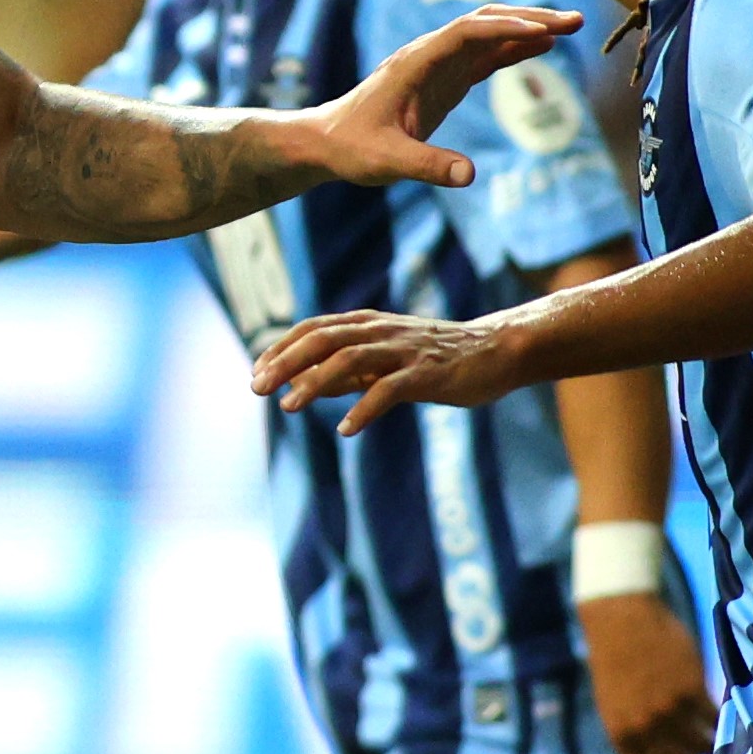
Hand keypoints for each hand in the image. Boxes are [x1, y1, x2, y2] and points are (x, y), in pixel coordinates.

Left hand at [249, 305, 527, 431]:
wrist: (496, 351)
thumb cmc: (438, 358)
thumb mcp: (386, 360)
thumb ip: (348, 371)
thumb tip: (305, 386)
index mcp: (370, 324)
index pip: (315, 328)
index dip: (281, 347)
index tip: (256, 371)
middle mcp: (382, 331)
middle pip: (324, 339)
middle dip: (286, 362)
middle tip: (257, 388)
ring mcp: (404, 351)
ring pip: (350, 358)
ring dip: (315, 382)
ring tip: (289, 406)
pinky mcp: (427, 373)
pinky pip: (390, 389)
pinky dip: (364, 408)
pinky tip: (345, 429)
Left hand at [293, 4, 574, 190]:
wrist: (328, 142)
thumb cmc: (352, 149)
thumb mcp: (388, 162)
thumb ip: (427, 166)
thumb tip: (470, 176)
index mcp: (416, 62)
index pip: (467, 32)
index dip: (506, 29)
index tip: (543, 32)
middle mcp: (430, 54)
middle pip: (486, 22)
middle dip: (530, 18)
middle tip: (575, 21)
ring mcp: (439, 65)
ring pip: (489, 34)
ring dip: (528, 28)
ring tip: (571, 28)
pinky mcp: (444, 80)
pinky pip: (485, 56)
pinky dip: (515, 49)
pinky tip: (543, 47)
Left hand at [579, 589, 709, 753]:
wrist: (620, 619)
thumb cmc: (614, 661)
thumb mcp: (613, 705)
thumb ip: (633, 735)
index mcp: (621, 735)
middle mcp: (646, 728)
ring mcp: (669, 709)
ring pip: (699, 745)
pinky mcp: (691, 688)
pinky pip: (711, 718)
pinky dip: (719, 726)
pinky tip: (723, 729)